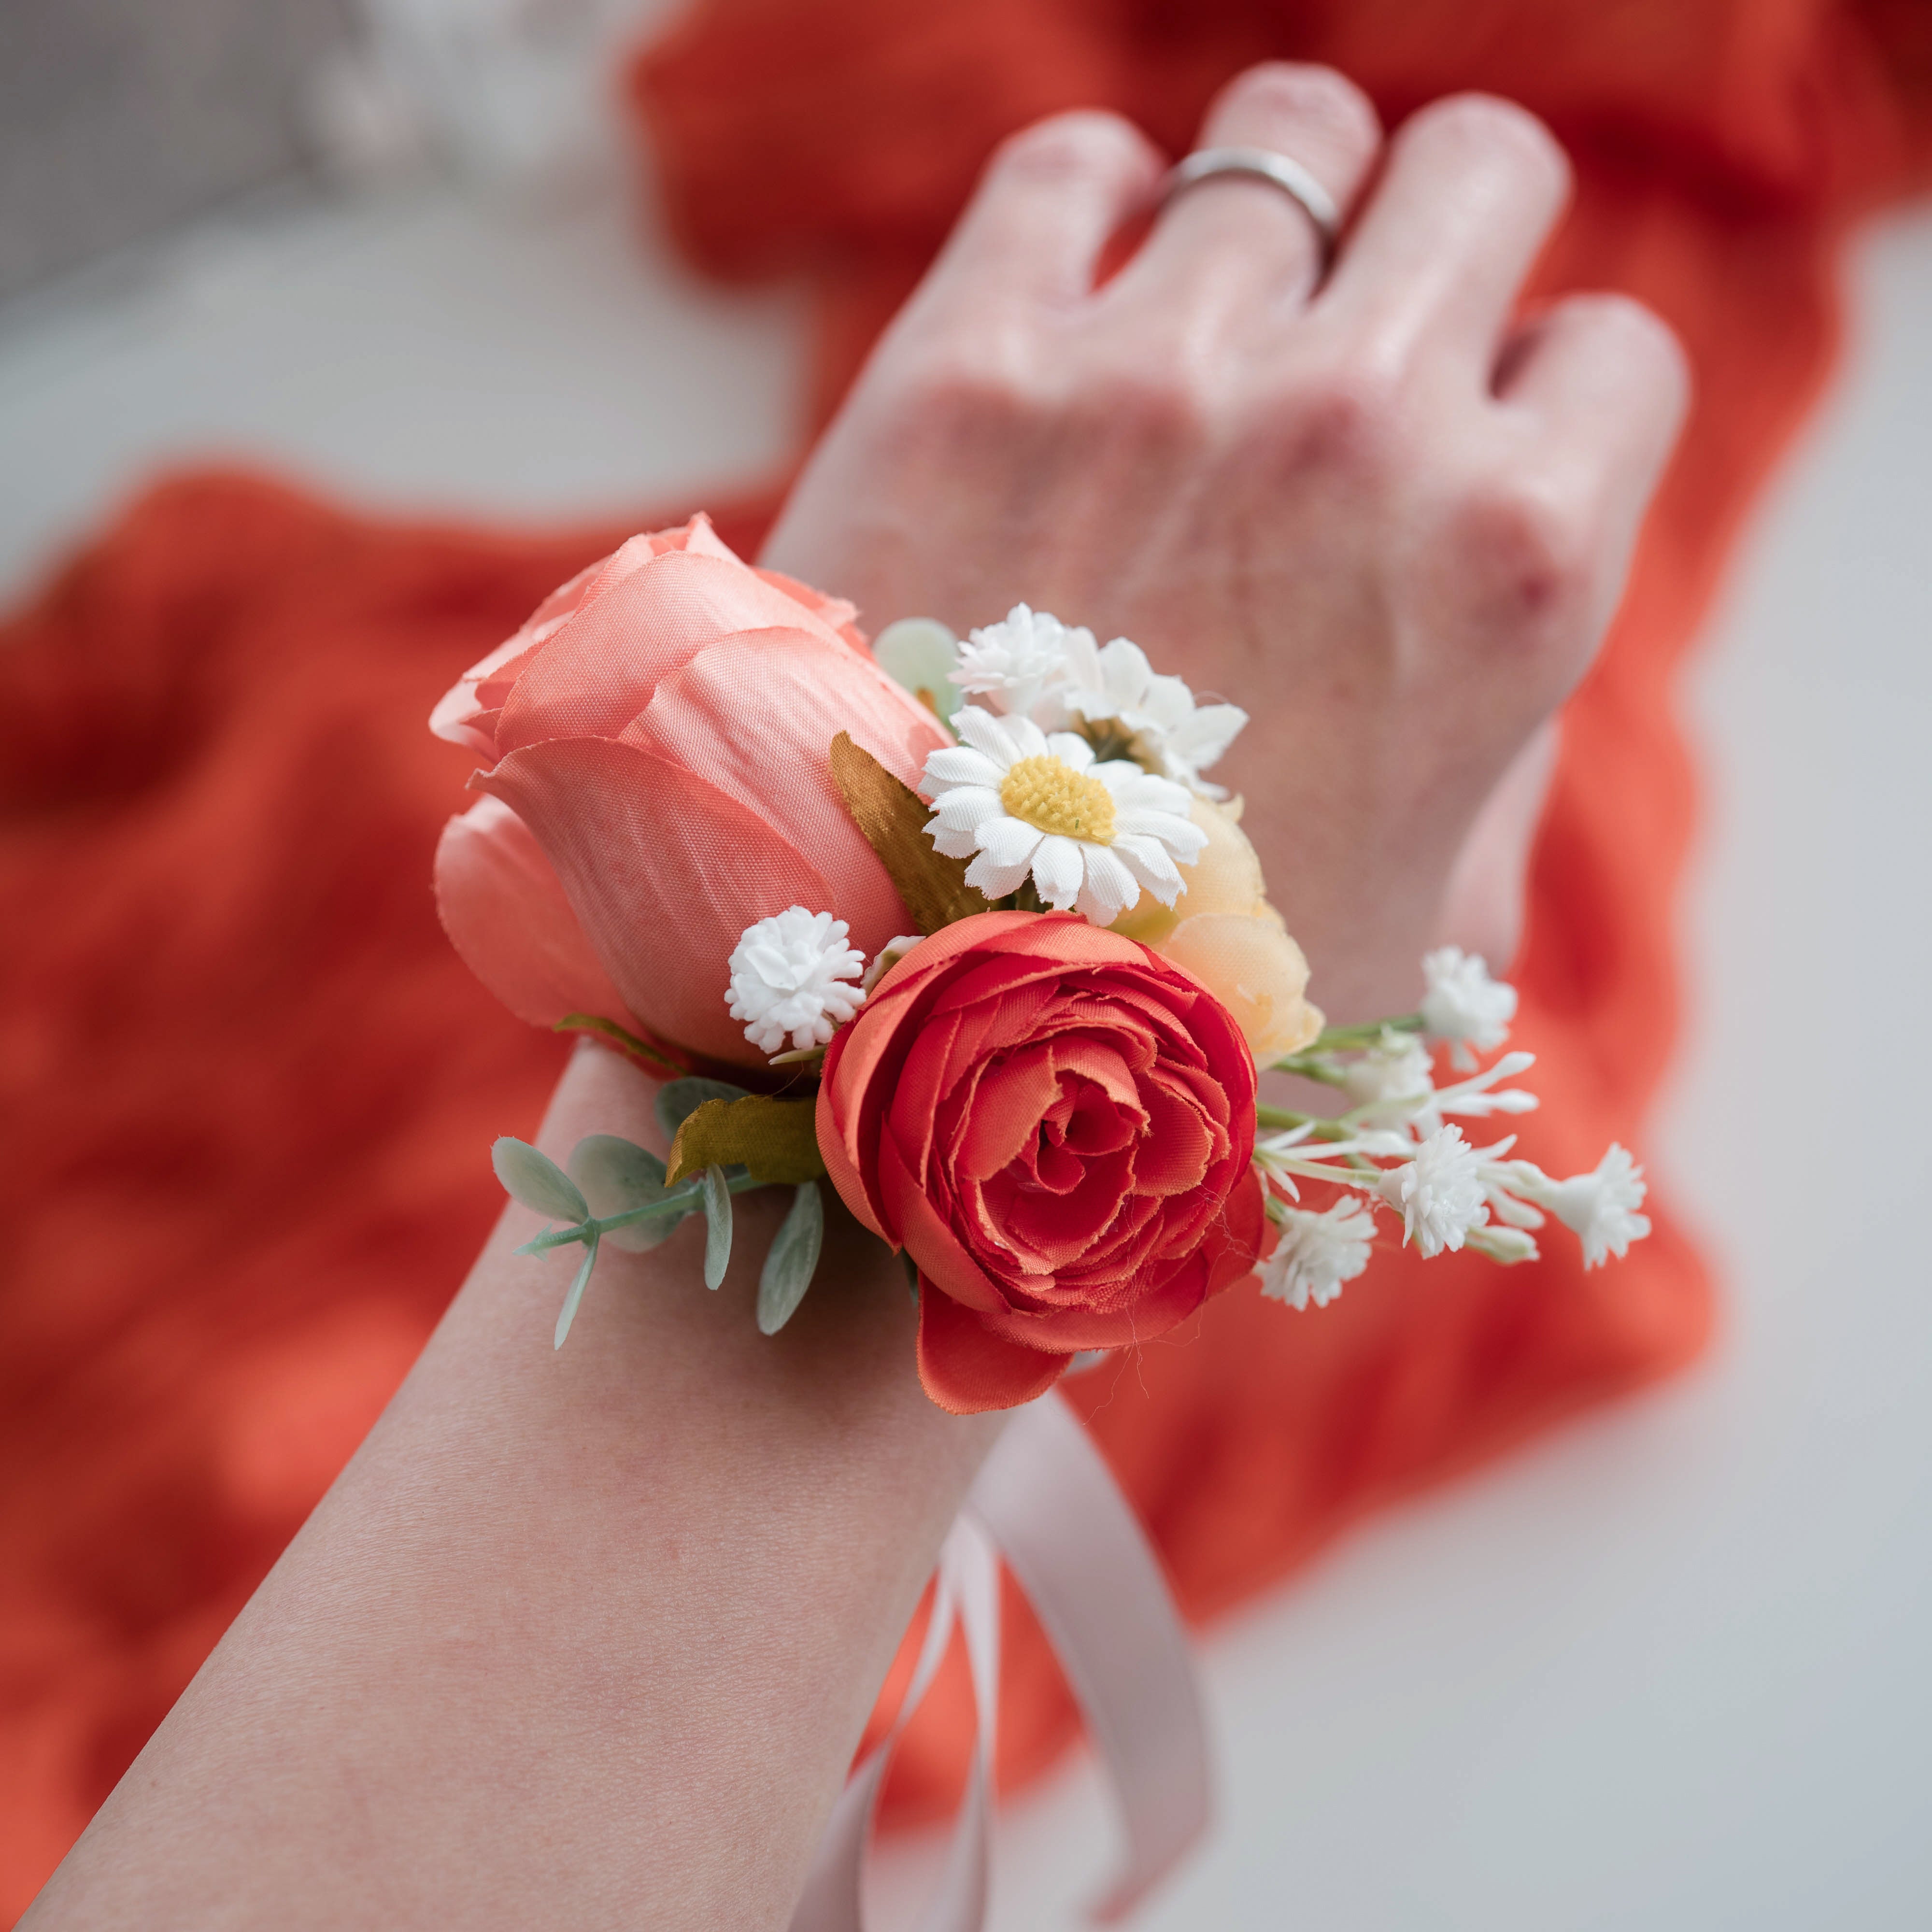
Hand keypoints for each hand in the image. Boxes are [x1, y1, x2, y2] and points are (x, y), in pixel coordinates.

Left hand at [763, 64, 1688, 1018]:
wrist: (918, 1024)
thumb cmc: (1193, 1002)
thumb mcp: (1431, 925)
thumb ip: (1499, 750)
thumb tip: (1495, 633)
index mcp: (1509, 570)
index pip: (1611, 355)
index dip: (1540, 409)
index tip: (1465, 456)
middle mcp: (1355, 433)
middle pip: (1477, 170)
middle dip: (1437, 246)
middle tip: (1357, 343)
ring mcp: (1155, 382)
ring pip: (1286, 134)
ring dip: (1273, 214)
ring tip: (1216, 321)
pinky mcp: (965, 369)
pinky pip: (1069, 165)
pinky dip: (1093, 201)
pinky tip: (1083, 294)